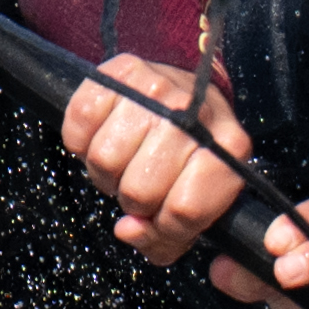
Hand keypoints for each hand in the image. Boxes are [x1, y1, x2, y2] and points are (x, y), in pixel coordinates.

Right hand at [58, 51, 262, 260]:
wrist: (187, 94)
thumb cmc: (191, 157)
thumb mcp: (198, 202)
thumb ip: (167, 238)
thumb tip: (128, 231)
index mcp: (228, 150)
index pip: (184, 210)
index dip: (162, 229)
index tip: (157, 221)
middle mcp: (193, 114)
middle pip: (140, 190)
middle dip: (132, 200)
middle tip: (139, 182)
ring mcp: (157, 88)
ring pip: (105, 159)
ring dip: (105, 171)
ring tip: (123, 161)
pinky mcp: (122, 70)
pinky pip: (81, 119)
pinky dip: (82, 139)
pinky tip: (103, 136)